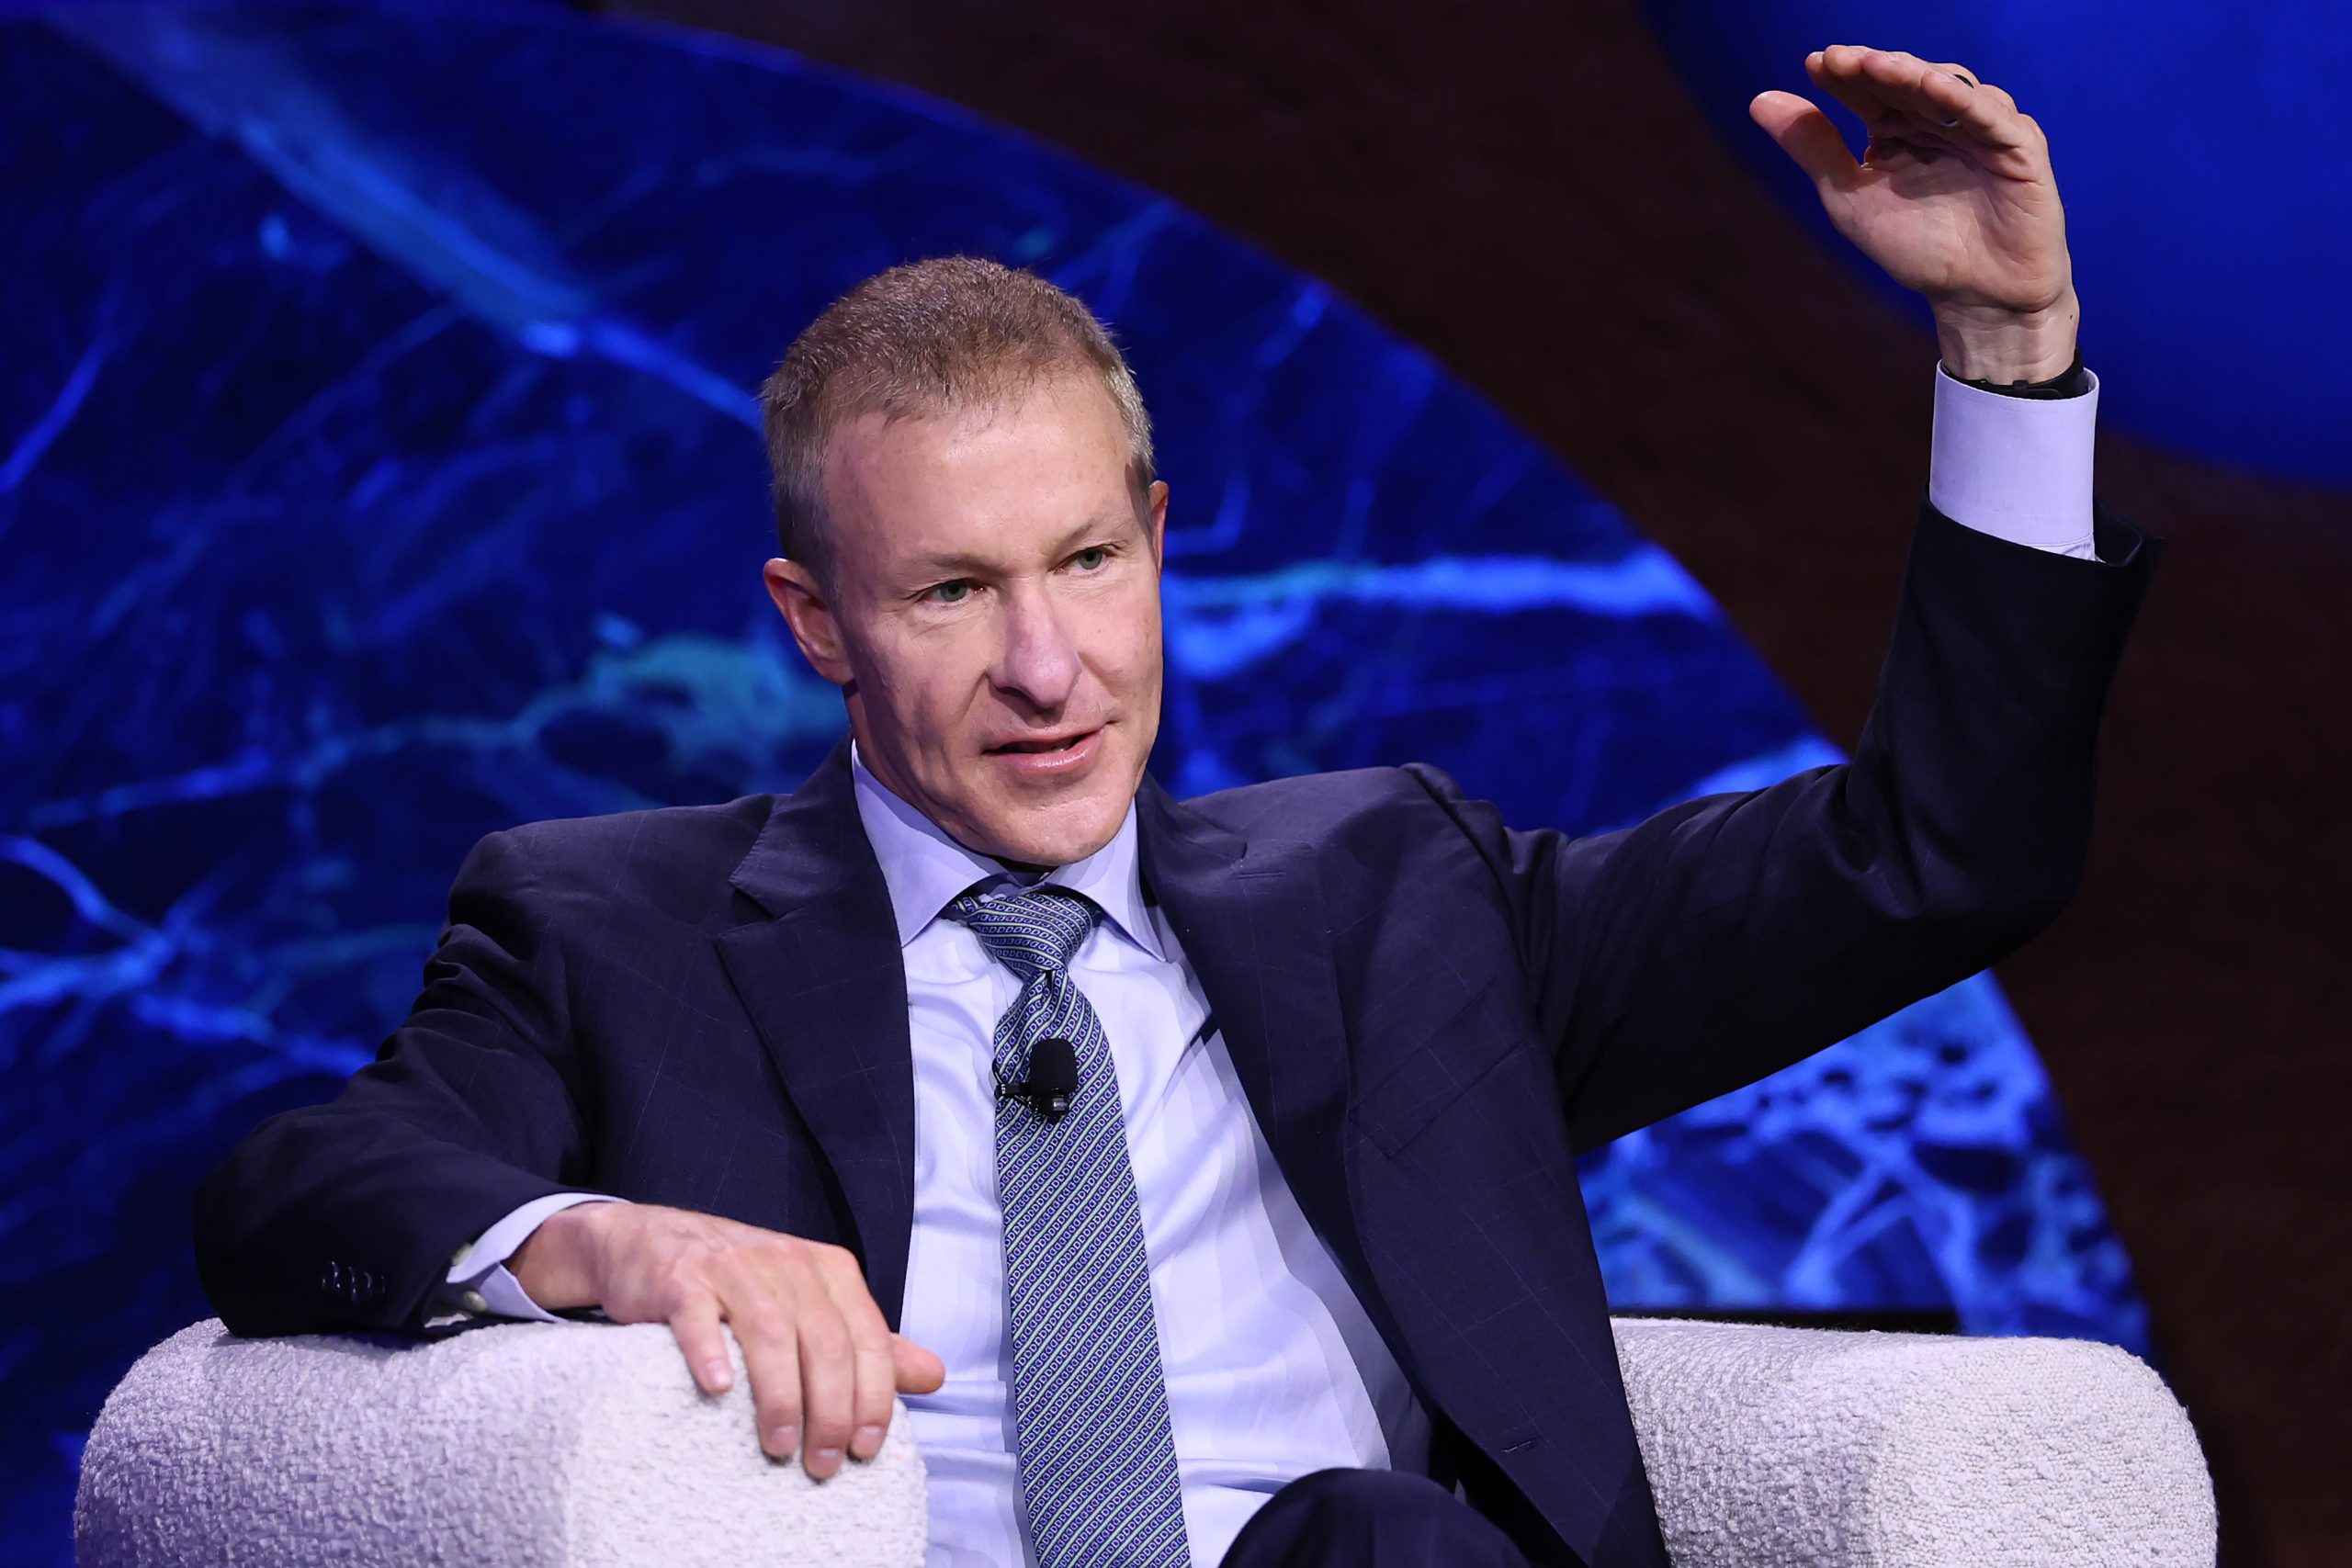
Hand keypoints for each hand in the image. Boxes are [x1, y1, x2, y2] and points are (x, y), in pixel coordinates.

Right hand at [513, 1201, 946, 1479]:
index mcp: (829, 1270)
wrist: (652, 1241)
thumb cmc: (743, 1285)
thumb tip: (935, 1376)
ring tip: (781, 1446)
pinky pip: (699, 1314)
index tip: (866, 1449)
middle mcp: (788, 1263)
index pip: (867, 1337)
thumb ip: (870, 1344)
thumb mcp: (813, 1305)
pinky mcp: (682, 1278)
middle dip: (831, 1409)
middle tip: (823, 1463)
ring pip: (771, 1331)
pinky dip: (711, 1351)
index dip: (873, 1396)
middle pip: (825, 1341)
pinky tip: (718, 1389)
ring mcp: (734, 1267)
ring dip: (781, 1394)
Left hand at [1749, 44, 2077, 381]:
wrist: (1973, 296)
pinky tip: (1932, 87)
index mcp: (1900, 129)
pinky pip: (1992, 115)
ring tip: (1878, 66)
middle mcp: (1940, 121)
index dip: (1845, 76)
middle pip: (1906, 81)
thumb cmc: (1915, 248)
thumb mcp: (1850, 198)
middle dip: (1874, 67)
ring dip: (1913, 74)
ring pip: (1948, 87)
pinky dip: (1963, 99)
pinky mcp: (2019, 146)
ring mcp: (1981, 129)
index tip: (1813, 64)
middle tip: (1840, 59)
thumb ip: (1813, 149)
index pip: (1870, 91)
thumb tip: (1759, 100)